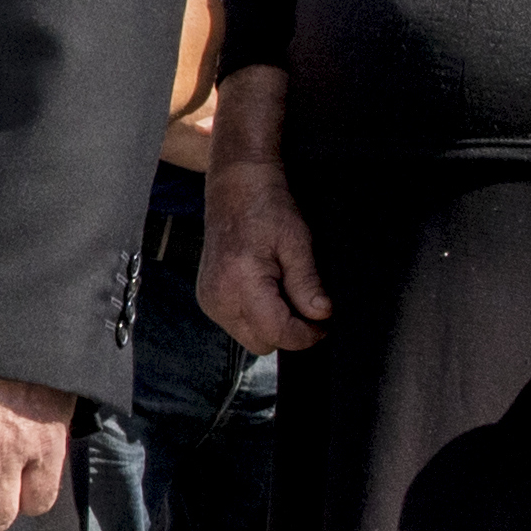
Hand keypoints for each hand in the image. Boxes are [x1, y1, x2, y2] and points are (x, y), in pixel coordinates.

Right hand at [195, 67, 331, 353]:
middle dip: (288, 331)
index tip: (323, 323)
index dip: (306, 335)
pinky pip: (238, 325)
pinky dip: (257, 316)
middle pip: (262, 343)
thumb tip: (321, 315)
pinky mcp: (207, 298)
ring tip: (283, 291)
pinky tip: (266, 290)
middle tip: (306, 304)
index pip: (277, 332)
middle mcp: (218, 295)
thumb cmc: (267, 207)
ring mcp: (208, 299)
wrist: (236, 187)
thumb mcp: (297, 242)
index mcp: (239, 281)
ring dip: (272, 324)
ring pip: (250, 338)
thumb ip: (307, 283)